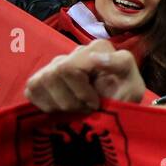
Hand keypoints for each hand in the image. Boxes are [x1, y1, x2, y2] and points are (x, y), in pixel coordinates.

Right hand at [24, 40, 146, 113]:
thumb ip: (121, 64)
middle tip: (88, 109)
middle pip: (57, 73)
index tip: (96, 103)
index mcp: (97, 48)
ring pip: (41, 82)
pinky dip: (48, 107)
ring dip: (62, 105)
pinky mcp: (38, 81)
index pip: (72, 66)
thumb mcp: (133, 84)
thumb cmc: (123, 100)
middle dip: (72, 100)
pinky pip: (32, 91)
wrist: (111, 117)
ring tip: (79, 109)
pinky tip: (64, 109)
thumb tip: (95, 56)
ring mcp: (53, 66)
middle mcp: (73, 53)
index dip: (82, 91)